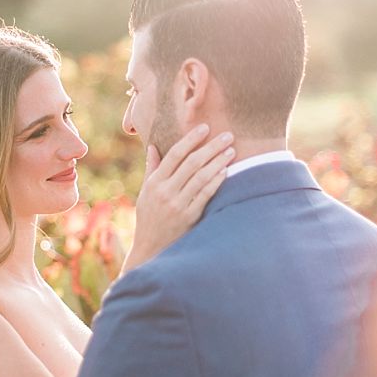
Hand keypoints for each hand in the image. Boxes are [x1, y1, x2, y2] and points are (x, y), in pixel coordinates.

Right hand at [124, 125, 233, 270]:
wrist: (150, 248)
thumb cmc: (149, 218)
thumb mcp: (145, 193)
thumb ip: (152, 169)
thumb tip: (152, 146)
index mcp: (154, 183)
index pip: (174, 154)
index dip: (190, 139)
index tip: (204, 127)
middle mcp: (165, 192)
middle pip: (191, 163)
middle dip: (211, 146)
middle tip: (227, 135)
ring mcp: (177, 205)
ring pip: (201, 177)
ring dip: (218, 161)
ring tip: (231, 150)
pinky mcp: (189, 217)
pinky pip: (205, 195)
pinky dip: (216, 181)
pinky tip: (226, 171)